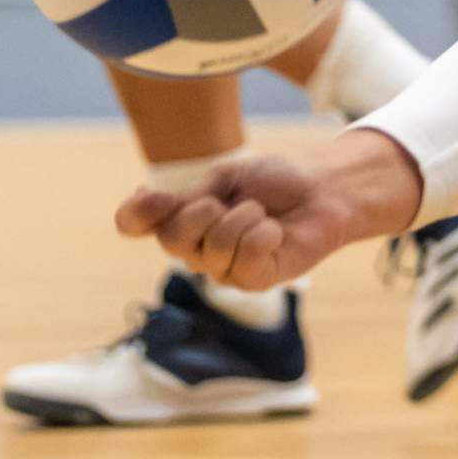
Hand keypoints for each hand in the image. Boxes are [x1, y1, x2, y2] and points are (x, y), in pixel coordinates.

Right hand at [114, 129, 422, 287]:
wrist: (323, 189)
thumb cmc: (274, 182)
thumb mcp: (225, 178)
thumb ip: (186, 196)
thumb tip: (140, 200)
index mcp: (181, 218)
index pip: (134, 223)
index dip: (135, 214)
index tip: (155, 197)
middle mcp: (195, 249)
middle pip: (172, 238)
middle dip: (206, 210)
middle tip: (237, 201)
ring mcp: (224, 269)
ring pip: (214, 246)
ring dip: (245, 218)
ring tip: (263, 215)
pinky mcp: (255, 281)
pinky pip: (246, 257)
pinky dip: (264, 233)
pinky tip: (276, 232)